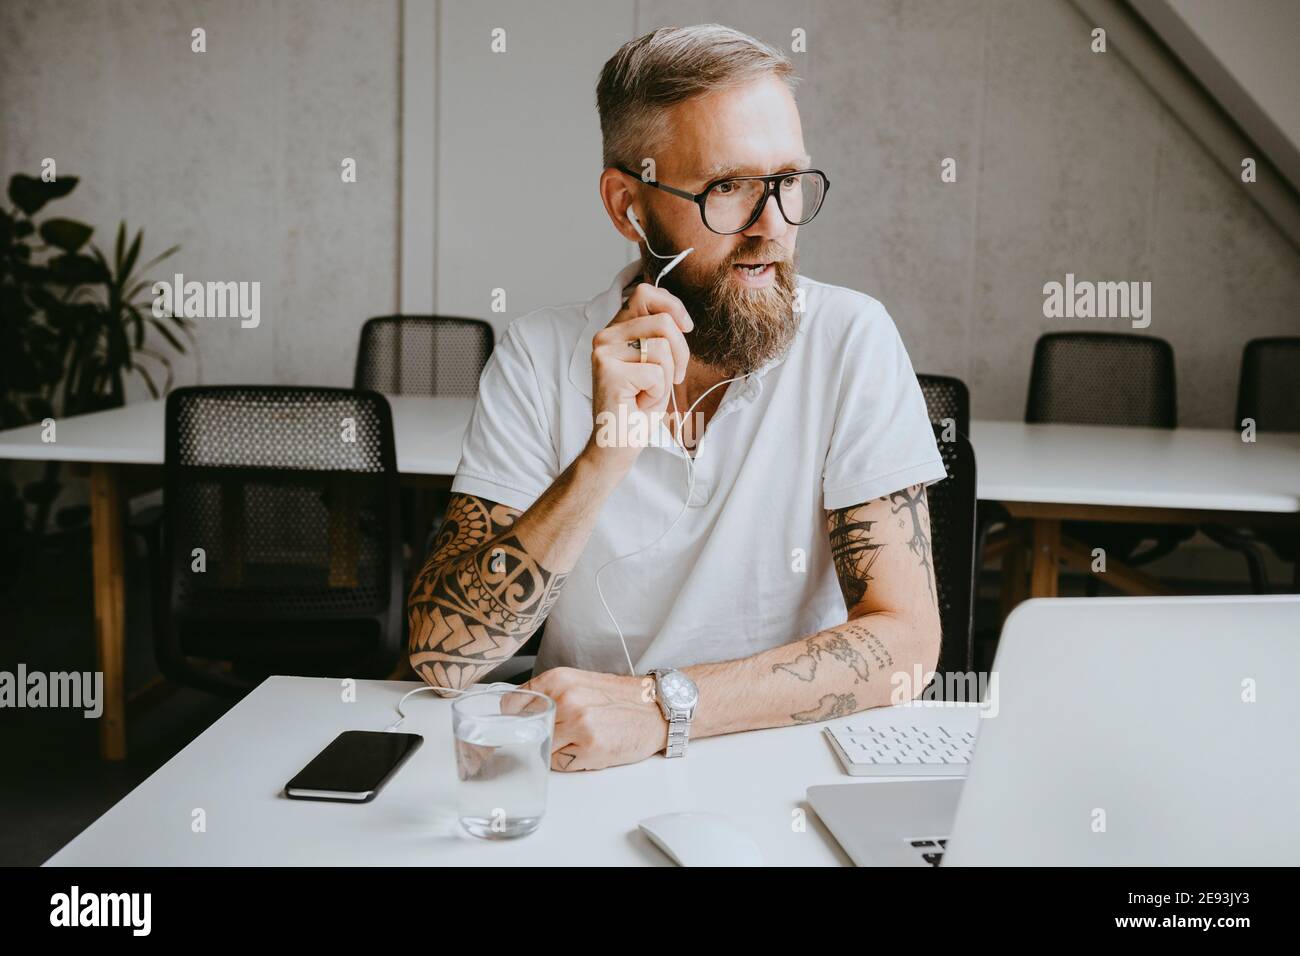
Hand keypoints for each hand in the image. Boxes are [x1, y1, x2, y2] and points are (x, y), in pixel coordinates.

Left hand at [520, 666, 666, 770]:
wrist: (656, 708)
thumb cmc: (618, 697)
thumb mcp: (579, 682)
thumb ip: (548, 694)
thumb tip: (516, 712)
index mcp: (559, 679)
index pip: (511, 704)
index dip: (514, 717)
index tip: (520, 724)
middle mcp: (566, 699)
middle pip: (526, 730)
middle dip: (537, 736)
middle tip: (557, 734)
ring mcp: (578, 725)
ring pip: (542, 749)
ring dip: (555, 750)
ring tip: (577, 739)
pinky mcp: (591, 748)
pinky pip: (560, 764)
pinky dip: (570, 761)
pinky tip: (588, 748)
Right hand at [585, 283, 693, 471]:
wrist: (617, 443)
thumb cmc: (638, 406)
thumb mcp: (655, 363)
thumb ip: (659, 335)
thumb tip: (679, 317)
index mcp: (616, 329)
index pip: (645, 292)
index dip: (673, 306)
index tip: (686, 328)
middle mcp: (605, 336)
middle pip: (662, 321)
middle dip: (681, 352)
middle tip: (673, 378)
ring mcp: (604, 352)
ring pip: (662, 347)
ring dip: (666, 378)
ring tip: (648, 393)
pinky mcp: (608, 371)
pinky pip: (656, 372)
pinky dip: (657, 393)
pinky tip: (639, 403)